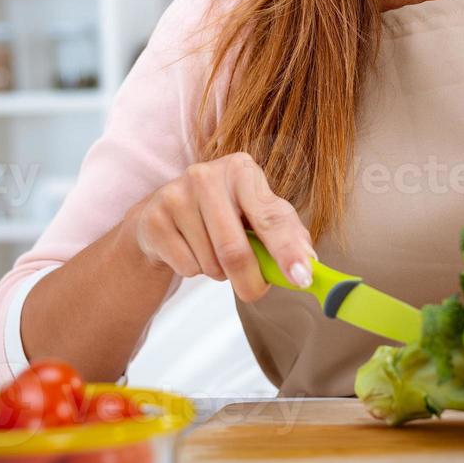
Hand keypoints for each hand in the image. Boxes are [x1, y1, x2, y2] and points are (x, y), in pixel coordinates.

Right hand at [129, 152, 315, 301]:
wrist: (166, 210)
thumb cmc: (224, 212)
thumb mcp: (257, 213)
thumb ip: (287, 234)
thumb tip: (309, 264)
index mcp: (242, 170)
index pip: (271, 218)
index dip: (288, 251)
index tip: (302, 279)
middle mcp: (207, 175)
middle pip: (235, 251)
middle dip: (250, 281)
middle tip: (255, 292)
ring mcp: (176, 195)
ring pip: (211, 263)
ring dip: (220, 272)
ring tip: (213, 250)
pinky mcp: (153, 219)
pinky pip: (186, 267)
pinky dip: (196, 270)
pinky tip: (190, 248)